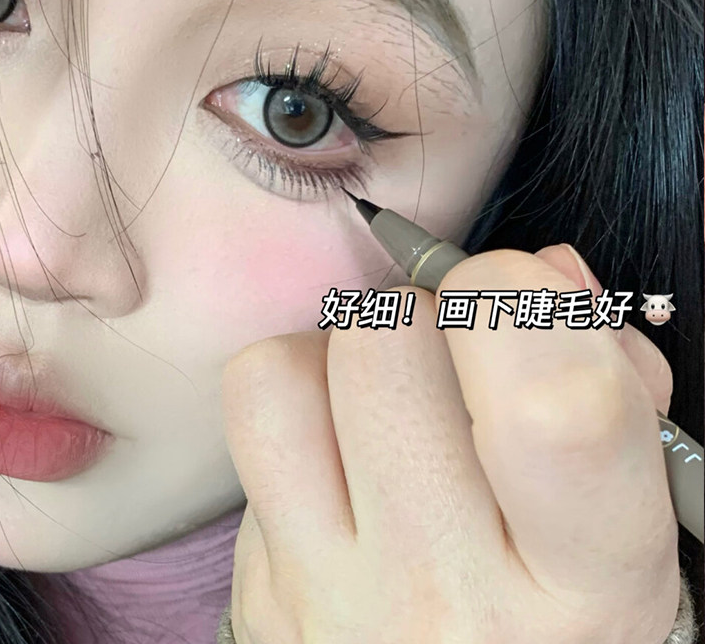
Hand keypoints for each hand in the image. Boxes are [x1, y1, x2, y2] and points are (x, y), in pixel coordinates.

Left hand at [221, 245, 680, 642]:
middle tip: (443, 353)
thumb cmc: (557, 600)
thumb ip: (606, 380)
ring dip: (330, 353)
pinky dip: (294, 410)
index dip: (517, 299)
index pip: (547, 406)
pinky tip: (337, 457)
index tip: (506, 292)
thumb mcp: (621, 516)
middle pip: (383, 350)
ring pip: (277, 376)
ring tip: (374, 395)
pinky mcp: (259, 594)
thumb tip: (540, 270)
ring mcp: (330, 600)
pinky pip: (249, 435)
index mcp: (582, 584)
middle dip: (418, 313)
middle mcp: (444, 598)